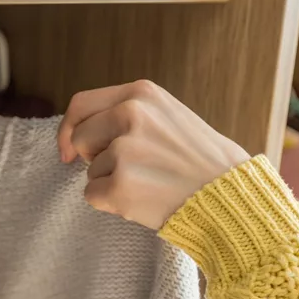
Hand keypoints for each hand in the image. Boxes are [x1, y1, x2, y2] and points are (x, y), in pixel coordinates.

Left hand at [57, 80, 250, 229]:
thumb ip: (129, 115)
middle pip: (79, 139)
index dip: (68, 129)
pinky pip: (92, 196)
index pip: (81, 105)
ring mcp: (124, 150)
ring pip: (90, 172)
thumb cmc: (202, 161)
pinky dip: (111, 204)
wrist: (230, 196)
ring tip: (151, 184)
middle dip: (93, 159)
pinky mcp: (120, 185)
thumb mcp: (169, 116)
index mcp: (141, 94)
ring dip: (111, 183)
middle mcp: (130, 115)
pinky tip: (144, 201)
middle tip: (129, 171)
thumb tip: (80, 132)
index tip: (67, 151)